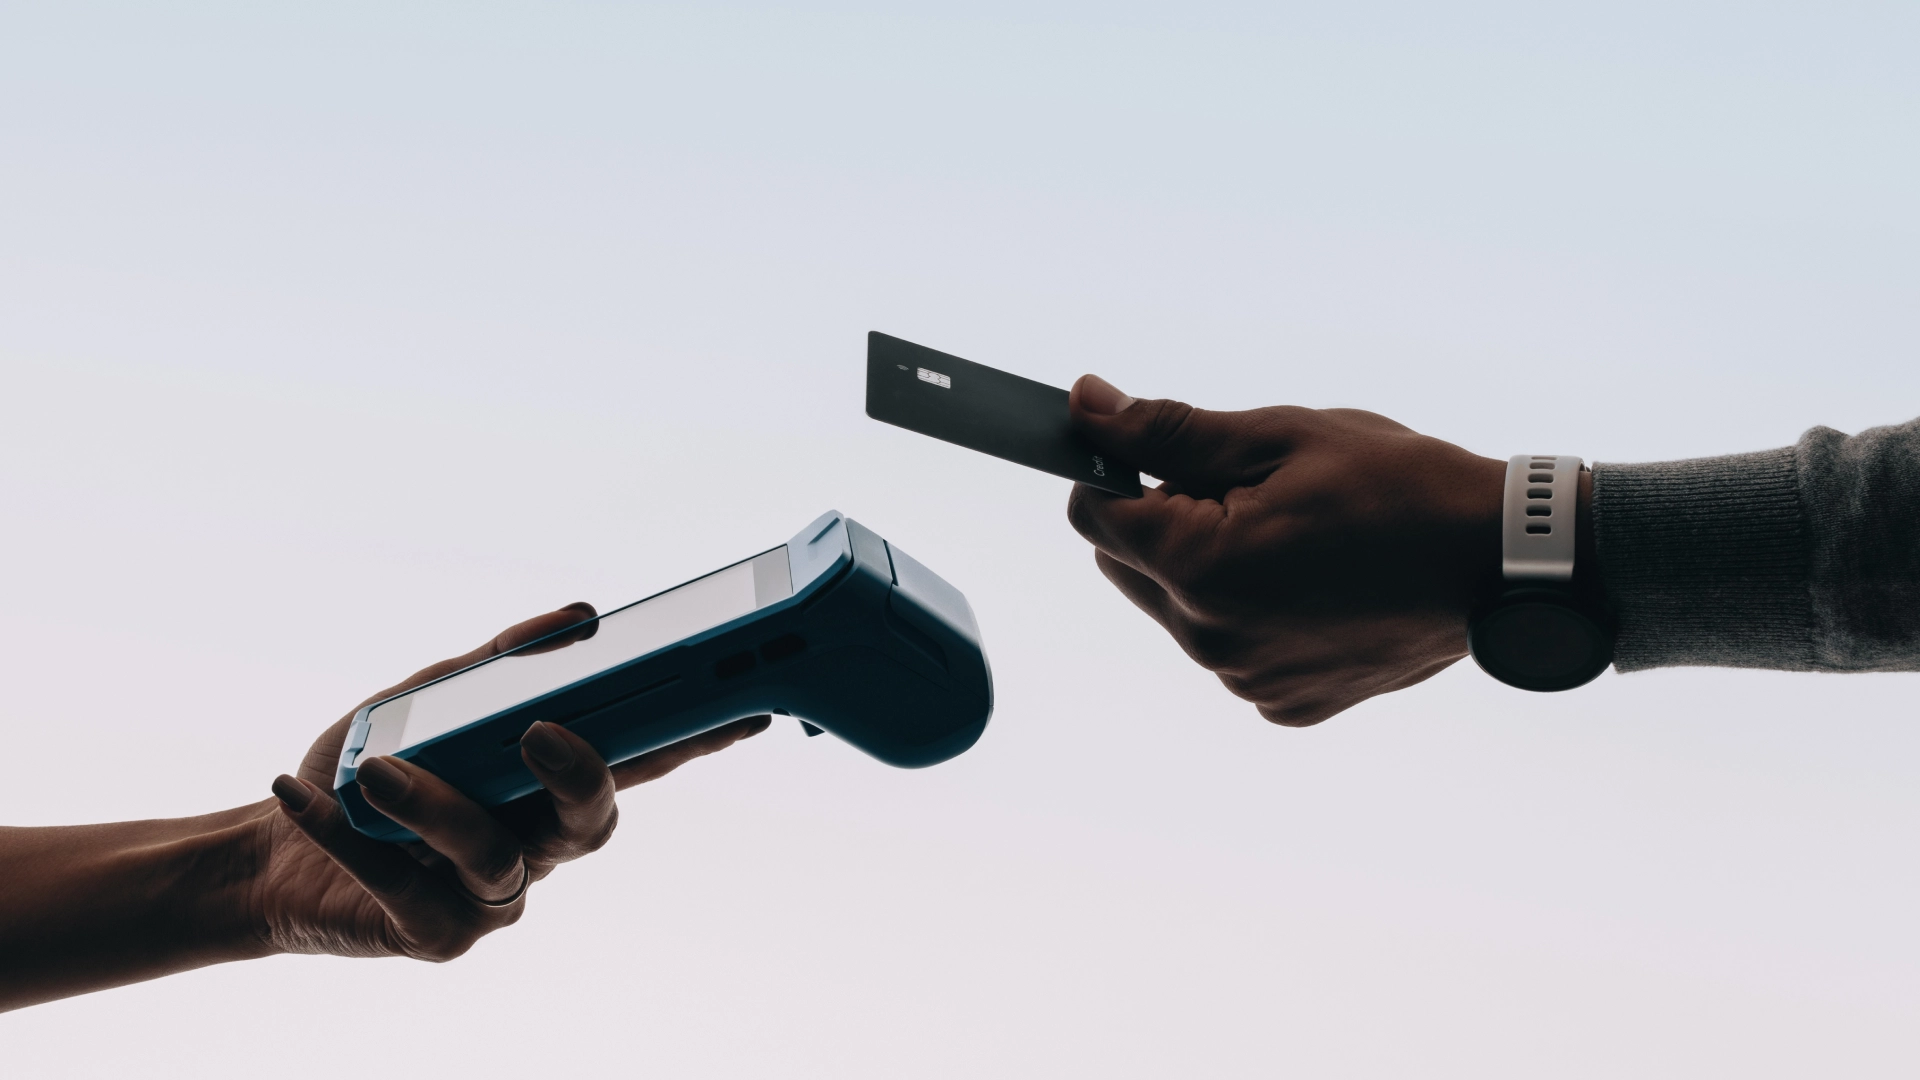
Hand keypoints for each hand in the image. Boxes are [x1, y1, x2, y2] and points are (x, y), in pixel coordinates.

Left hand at [256, 603, 769, 959]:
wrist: (272, 853)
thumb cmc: (368, 772)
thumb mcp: (426, 700)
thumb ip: (497, 664)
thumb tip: (578, 619)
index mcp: (548, 785)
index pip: (636, 759)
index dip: (695, 739)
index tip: (745, 705)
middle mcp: (536, 843)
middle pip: (592, 823)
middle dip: (580, 777)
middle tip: (541, 733)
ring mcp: (492, 896)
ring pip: (494, 857)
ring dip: (435, 808)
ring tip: (375, 774)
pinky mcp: (435, 935)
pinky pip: (404, 888)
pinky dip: (347, 836)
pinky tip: (305, 794)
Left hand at [1065, 376, 1512, 726]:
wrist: (1501, 563)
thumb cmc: (1398, 484)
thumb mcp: (1279, 435)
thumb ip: (1168, 429)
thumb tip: (1084, 407)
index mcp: (1199, 568)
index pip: (1095, 515)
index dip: (1122, 472)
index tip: (1176, 453)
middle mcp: (1210, 639)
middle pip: (1128, 564)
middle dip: (1165, 519)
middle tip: (1251, 492)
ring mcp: (1247, 680)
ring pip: (1177, 607)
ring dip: (1207, 567)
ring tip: (1293, 538)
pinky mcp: (1283, 703)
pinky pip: (1231, 647)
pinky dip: (1251, 613)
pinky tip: (1315, 584)